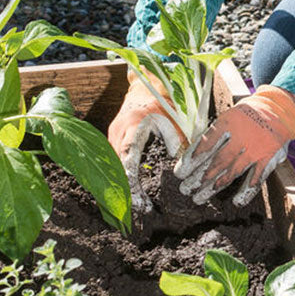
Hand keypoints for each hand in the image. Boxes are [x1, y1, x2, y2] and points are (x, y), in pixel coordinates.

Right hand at [108, 72, 186, 212]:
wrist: (146, 85)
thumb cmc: (164, 103)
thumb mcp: (175, 122)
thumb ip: (178, 145)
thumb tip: (183, 172)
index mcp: (133, 125)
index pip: (128, 158)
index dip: (132, 182)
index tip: (140, 200)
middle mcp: (117, 132)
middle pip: (116, 168)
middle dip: (126, 191)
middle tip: (141, 210)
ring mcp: (111, 136)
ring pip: (111, 168)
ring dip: (121, 187)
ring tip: (135, 208)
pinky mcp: (111, 141)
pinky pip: (112, 164)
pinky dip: (119, 179)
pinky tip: (129, 195)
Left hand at [175, 85, 294, 206]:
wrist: (280, 109)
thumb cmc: (247, 115)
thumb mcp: (229, 116)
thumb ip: (215, 134)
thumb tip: (194, 154)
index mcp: (228, 122)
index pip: (206, 143)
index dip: (191, 159)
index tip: (179, 172)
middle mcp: (241, 136)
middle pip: (217, 160)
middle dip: (199, 177)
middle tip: (185, 189)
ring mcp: (256, 148)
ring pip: (233, 171)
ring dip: (216, 186)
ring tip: (200, 197)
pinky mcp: (269, 157)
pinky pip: (257, 176)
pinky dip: (247, 190)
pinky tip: (236, 202)